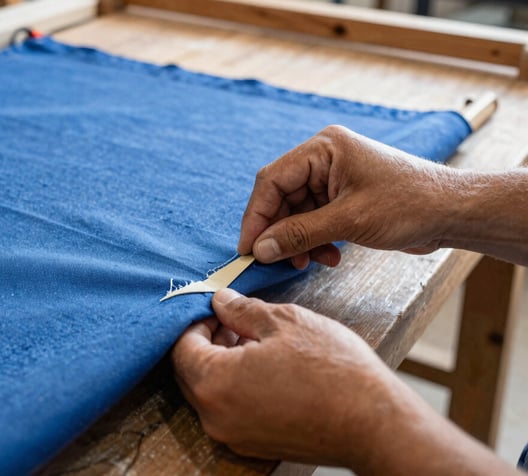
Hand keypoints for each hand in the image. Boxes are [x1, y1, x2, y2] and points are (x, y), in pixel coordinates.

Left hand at [172, 289, 521, 474]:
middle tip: (234, 321)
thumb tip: (220, 301)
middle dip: (208, 343)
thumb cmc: (332, 370)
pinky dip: (238, 387)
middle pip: (191, 372)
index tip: (216, 309)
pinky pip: (231, 411)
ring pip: (211, 392)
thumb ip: (242, 310)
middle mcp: (215, 416)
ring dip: (223, 364)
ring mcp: (233, 436)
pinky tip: (267, 368)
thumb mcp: (284, 322)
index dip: (196, 322)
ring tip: (255, 341)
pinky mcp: (254, 446)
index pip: (182, 347)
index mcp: (214, 382)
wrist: (374, 423)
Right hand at [238, 125, 458, 267]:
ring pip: (295, 213)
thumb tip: (261, 249)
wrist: (452, 213)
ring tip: (308, 262)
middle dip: (279, 232)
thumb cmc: (410, 204)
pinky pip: (313, 221)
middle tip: (275, 261)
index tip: (248, 248)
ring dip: (298, 241)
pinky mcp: (343, 198)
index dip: (256, 216)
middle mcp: (325, 159)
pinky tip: (329, 257)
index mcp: (324, 148)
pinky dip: (315, 242)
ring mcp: (334, 179)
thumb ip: (300, 234)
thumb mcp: (349, 221)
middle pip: (281, 198)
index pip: (272, 180)